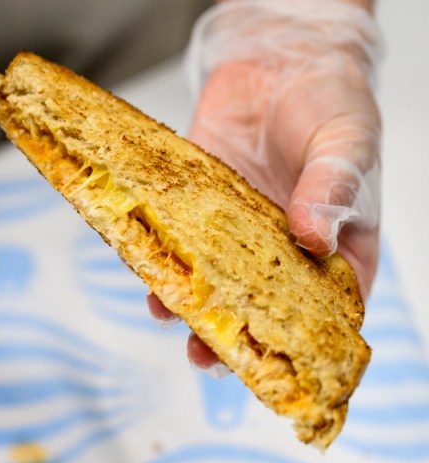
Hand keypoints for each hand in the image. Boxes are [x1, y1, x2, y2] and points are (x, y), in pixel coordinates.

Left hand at [150, 0, 382, 371]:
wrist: (278, 62)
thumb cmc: (329, 103)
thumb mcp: (346, 143)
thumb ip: (331, 189)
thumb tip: (314, 237)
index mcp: (335, 244)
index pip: (326, 306)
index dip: (304, 341)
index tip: (278, 366)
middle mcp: (281, 247)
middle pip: (260, 307)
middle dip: (234, 336)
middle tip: (208, 356)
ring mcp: (236, 231)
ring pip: (213, 282)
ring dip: (190, 305)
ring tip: (171, 317)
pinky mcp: (197, 207)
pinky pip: (179, 241)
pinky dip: (163, 258)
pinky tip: (149, 275)